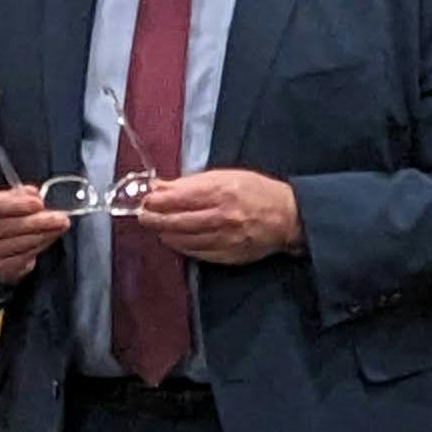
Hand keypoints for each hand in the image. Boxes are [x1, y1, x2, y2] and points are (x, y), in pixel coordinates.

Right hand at [0, 187, 70, 283]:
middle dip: (37, 222)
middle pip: (6, 227)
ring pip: (17, 244)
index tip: (38, 203)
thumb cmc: (0, 215)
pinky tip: (50, 237)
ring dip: (43, 235)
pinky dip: (40, 246)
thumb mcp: (6, 199)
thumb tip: (32, 193)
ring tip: (60, 226)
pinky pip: (23, 257)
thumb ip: (19, 194)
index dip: (15, 204)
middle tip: (60, 218)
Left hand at [129, 169, 300, 264]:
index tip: (146, 200)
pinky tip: (176, 241)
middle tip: (143, 217)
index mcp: (222, 192)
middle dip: (155, 219)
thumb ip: (193, 182)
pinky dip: (183, 247)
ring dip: (166, 234)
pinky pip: (198, 253)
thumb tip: (162, 187)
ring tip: (159, 229)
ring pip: (185, 240)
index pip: (179, 198)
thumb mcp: (227, 177)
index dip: (157, 201)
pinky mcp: (229, 255)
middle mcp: (223, 216)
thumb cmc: (258, 192)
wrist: (288, 217)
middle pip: (177, 221)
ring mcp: (226, 238)